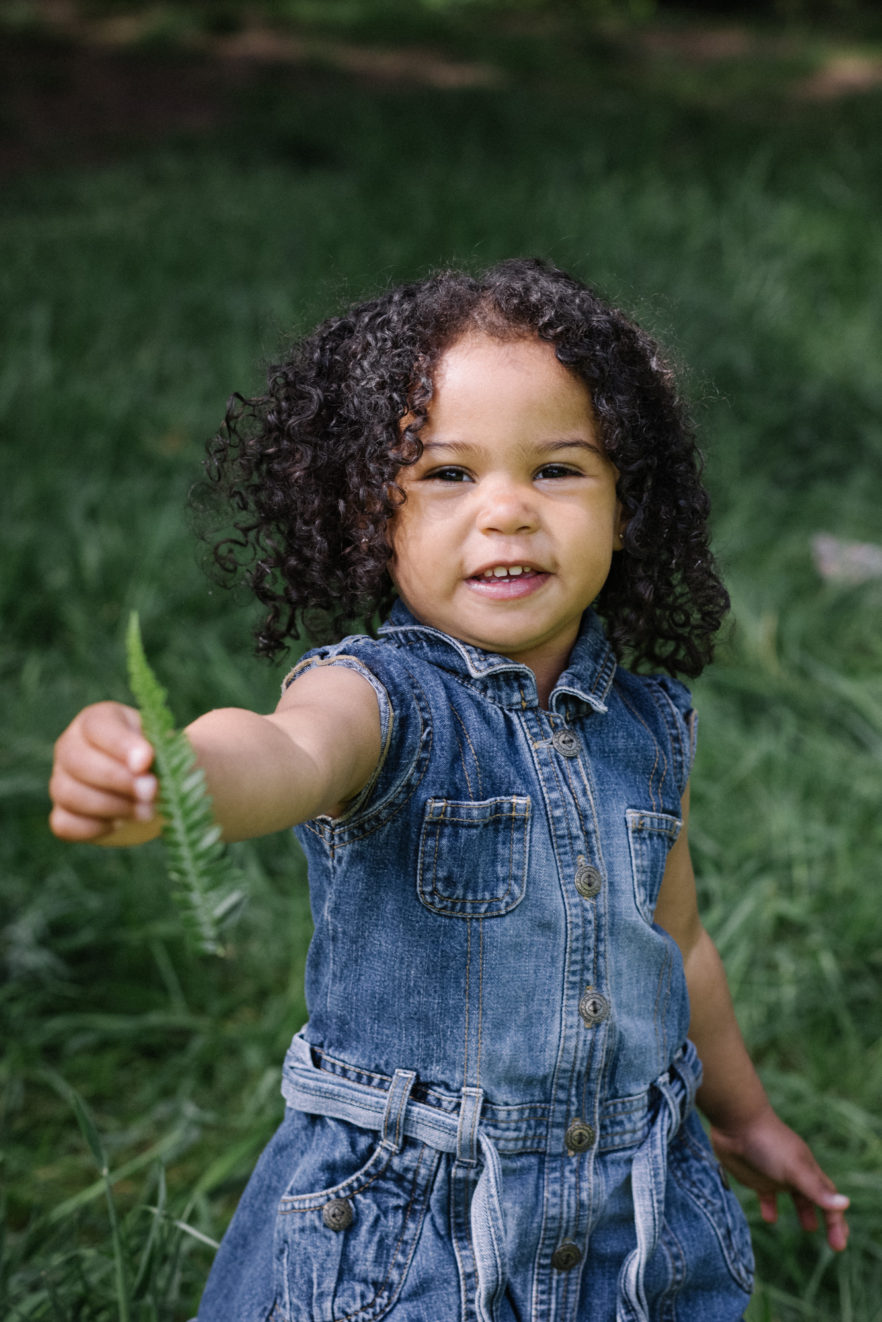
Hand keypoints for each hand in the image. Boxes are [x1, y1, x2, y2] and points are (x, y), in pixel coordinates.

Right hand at [50, 702, 158, 842]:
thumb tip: (143, 766)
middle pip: (76, 760)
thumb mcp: (175, 749)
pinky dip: (93, 828)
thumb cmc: (169, 762)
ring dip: (110, 806)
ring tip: (146, 812)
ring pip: (67, 792)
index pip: (97, 725)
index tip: (145, 762)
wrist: (164, 794)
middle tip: (151, 792)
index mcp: (100, 720)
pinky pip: (64, 824)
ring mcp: (63, 779)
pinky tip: (119, 824)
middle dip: (117, 779)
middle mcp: (73, 745)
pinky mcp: (63, 814)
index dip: (120, 744)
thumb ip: (168, 751)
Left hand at [711, 1105, 848, 1251]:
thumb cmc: (768, 1143)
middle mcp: (794, 1173)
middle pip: (814, 1199)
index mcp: (807, 1170)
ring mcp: (774, 1174)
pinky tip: (769, 1219)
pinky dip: (770, 1207)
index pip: (828, 1199)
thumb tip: (845, 1204)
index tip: (839, 1245)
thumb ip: (816, 1189)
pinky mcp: (755, 1176)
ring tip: (808, 1227)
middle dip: (826, 1218)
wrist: (735, 1122)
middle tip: (834, 1243)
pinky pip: (766, 1195)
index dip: (836, 1221)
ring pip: (794, 1196)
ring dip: (803, 1210)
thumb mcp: (794, 1168)